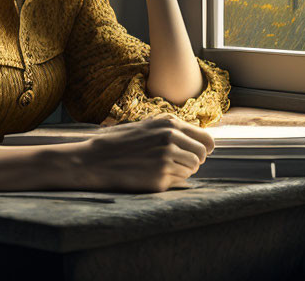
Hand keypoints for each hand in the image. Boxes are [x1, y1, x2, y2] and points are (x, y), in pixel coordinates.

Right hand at [71, 114, 215, 192]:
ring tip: (164, 167)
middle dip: (195, 160)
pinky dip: (172, 179)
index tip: (203, 152)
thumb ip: (173, 128)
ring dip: (183, 170)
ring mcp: (166, 159)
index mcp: (170, 124)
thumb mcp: (148, 125)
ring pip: (192, 169)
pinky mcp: (160, 178)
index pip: (206, 138)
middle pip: (201, 155)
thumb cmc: (124, 142)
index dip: (206, 147)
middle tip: (181, 162)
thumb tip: (202, 138)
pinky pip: (179, 181)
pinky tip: (155, 174)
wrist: (98, 160)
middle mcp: (171, 139)